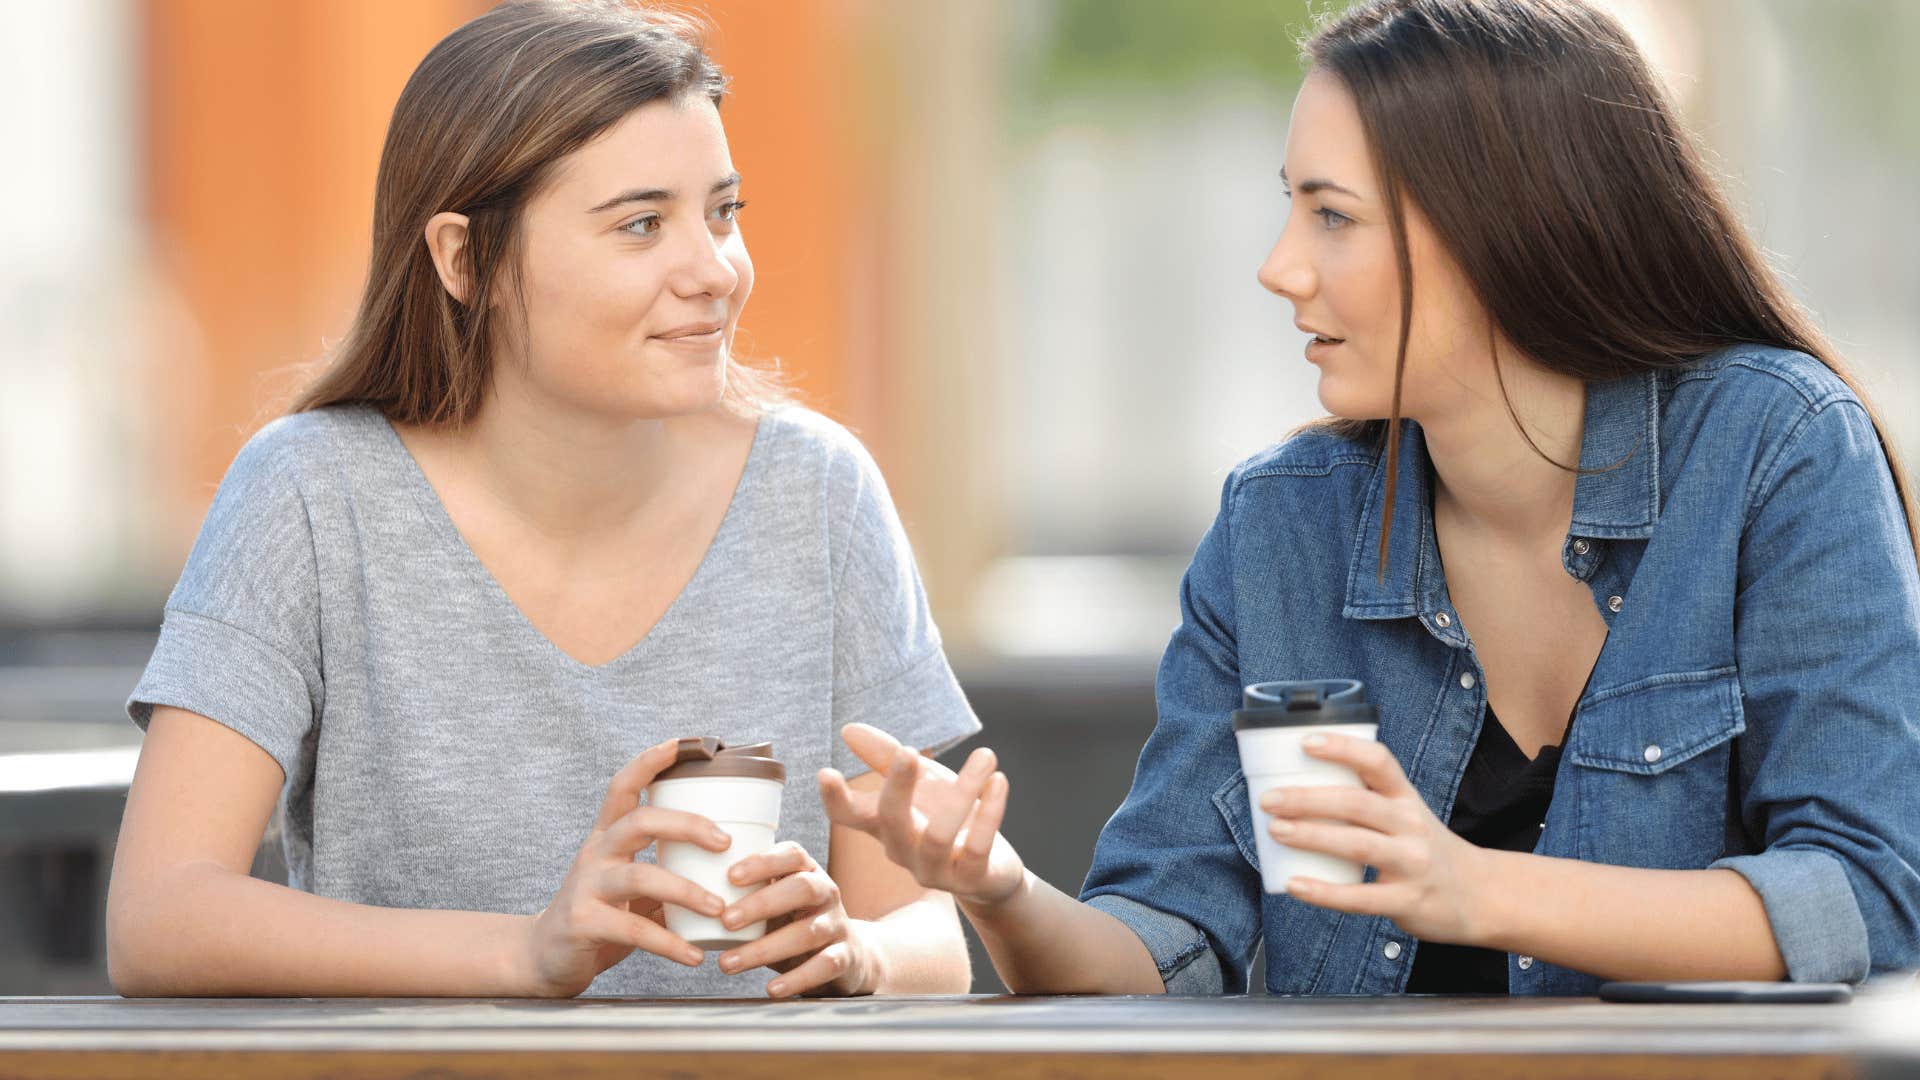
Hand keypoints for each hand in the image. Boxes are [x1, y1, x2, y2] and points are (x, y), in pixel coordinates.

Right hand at [523, 738, 733, 996]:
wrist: (545, 958)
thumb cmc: (603, 914)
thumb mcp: (633, 885)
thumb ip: (668, 870)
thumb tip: (733, 862)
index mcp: (608, 836)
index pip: (625, 785)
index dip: (652, 761)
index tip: (687, 743)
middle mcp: (596, 853)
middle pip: (639, 821)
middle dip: (687, 825)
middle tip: (725, 842)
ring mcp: (586, 887)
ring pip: (639, 876)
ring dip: (686, 891)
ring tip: (720, 909)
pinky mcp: (583, 923)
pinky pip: (632, 931)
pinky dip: (669, 943)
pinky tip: (694, 956)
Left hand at [712, 841, 876, 997]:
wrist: (847, 956)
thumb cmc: (793, 923)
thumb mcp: (774, 902)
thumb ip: (743, 894)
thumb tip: (679, 895)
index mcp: (808, 871)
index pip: (791, 855)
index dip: (763, 862)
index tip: (730, 876)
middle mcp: (827, 892)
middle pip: (802, 888)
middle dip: (761, 903)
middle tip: (725, 921)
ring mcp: (838, 924)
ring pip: (807, 932)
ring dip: (764, 949)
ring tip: (727, 964)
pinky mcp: (845, 957)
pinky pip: (824, 966)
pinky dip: (797, 978)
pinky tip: (771, 989)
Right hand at [817, 722, 1024, 908]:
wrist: (992, 871)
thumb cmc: (949, 819)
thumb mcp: (922, 783)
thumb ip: (888, 757)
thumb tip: (847, 729)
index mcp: (885, 826)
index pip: (849, 816)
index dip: (835, 798)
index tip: (825, 772)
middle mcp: (903, 851)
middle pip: (890, 821)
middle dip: (897, 786)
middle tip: (909, 750)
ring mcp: (934, 870)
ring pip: (938, 836)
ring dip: (963, 791)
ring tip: (986, 755)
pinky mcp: (970, 880)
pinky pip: (977, 848)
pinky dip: (990, 813)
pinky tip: (999, 781)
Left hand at [1260, 732, 1490, 944]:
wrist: (1481, 895)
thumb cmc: (1426, 849)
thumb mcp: (1407, 814)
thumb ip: (1366, 800)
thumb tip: (1297, 788)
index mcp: (1406, 797)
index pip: (1378, 762)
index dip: (1343, 748)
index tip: (1306, 742)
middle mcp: (1411, 826)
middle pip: (1356, 802)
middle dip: (1307, 798)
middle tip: (1269, 799)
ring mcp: (1411, 863)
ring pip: (1357, 844)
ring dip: (1311, 836)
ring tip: (1275, 831)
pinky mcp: (1408, 901)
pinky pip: (1360, 897)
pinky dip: (1324, 892)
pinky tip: (1294, 885)